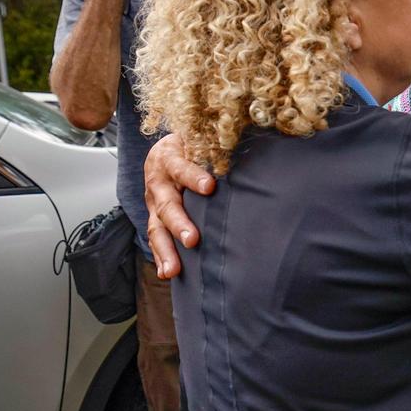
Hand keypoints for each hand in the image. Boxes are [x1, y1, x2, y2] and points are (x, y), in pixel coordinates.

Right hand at [144, 133, 212, 278]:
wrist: (165, 149)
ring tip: (174, 269)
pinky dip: (160, 256)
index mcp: (169, 158)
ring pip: (157, 227)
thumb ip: (216, 145)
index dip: (193, 176)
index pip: (180, 167)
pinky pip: (155, 238)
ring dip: (166, 249)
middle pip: (167, 204)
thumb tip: (255, 140)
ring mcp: (154, 202)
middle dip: (179, 223)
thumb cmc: (191, 143)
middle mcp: (158, 182)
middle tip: (192, 239)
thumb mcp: (198, 137)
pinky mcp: (155, 217)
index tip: (210, 187)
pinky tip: (166, 273)